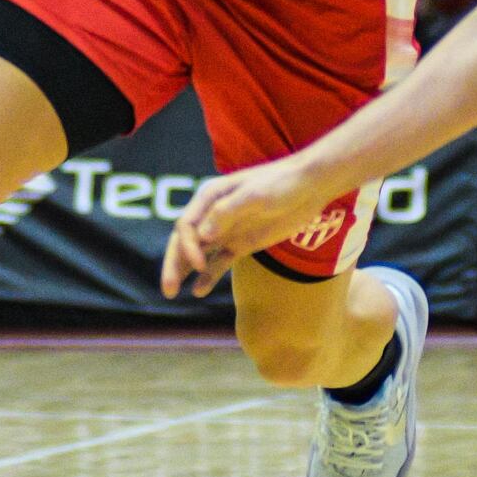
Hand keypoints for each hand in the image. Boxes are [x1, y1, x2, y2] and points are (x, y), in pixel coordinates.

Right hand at [162, 157, 334, 298]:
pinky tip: (199, 290)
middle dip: (174, 264)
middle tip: (167, 290)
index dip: (187, 247)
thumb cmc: (281, 183)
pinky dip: (209, 276)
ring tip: (172, 293)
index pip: (187, 225)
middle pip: (185, 241)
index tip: (199, 265)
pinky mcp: (241, 243)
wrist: (309, 187)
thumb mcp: (255, 195)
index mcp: (210, 196)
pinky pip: (220, 262)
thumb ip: (227, 213)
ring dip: (185, 271)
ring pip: (199, 254)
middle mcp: (213, 214)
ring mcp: (227, 230)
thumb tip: (202, 236)